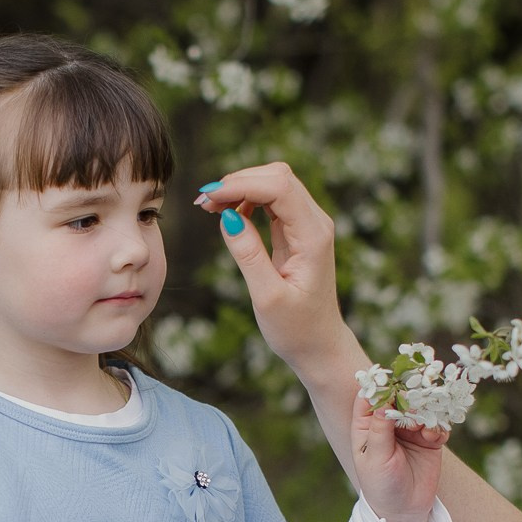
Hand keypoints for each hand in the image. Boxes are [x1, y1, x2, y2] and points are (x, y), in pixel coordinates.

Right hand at [196, 162, 351, 371]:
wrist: (319, 345)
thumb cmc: (296, 329)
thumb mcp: (267, 297)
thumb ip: (248, 255)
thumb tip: (227, 216)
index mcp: (313, 237)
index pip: (279, 188)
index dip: (241, 185)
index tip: (207, 200)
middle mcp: (316, 223)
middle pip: (277, 176)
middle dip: (238, 181)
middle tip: (202, 203)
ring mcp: (308, 224)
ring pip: (274, 183)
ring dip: (240, 187)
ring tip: (209, 207)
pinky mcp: (298, 230)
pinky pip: (272, 200)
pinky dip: (247, 198)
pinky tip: (227, 213)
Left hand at [350, 393, 447, 521]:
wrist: (404, 510)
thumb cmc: (380, 485)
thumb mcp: (376, 458)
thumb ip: (380, 431)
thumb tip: (384, 403)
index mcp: (366, 425)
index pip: (370, 398)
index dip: (381, 387)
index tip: (393, 382)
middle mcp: (388, 423)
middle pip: (399, 398)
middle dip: (410, 397)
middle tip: (418, 401)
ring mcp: (410, 429)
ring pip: (420, 408)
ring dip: (426, 412)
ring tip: (424, 427)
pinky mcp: (429, 438)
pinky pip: (437, 424)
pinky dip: (437, 427)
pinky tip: (434, 439)